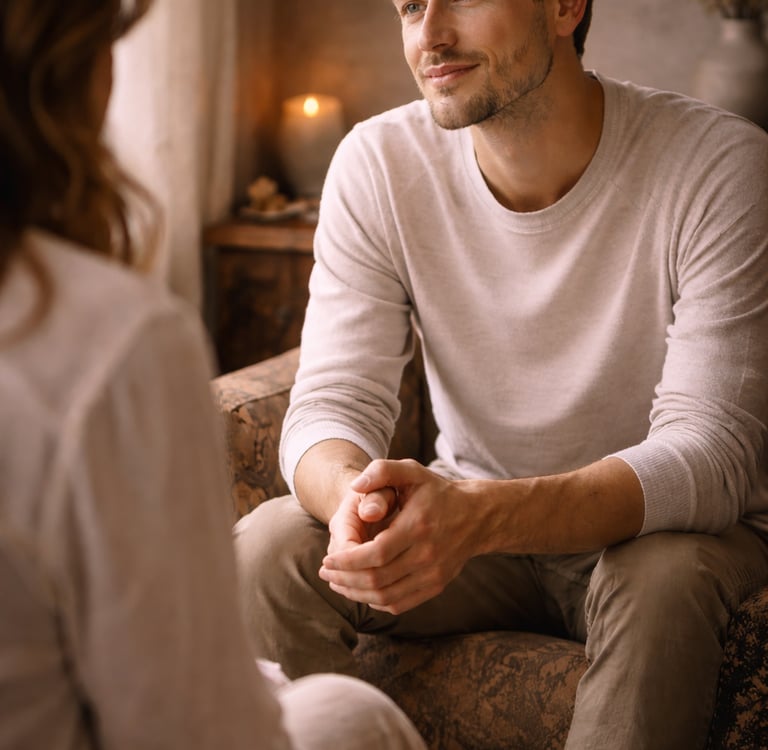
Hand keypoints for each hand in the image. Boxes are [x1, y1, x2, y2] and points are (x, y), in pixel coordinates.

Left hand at [319, 459, 480, 614]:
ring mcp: (433, 574)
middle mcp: (427, 554)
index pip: (375, 554)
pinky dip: (375, 601)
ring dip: (356, 594)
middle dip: (344, 578)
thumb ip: (381, 471)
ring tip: (337, 583)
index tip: (327, 560)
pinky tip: (360, 591)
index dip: (346, 561)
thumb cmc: (435, 491)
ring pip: (386, 596)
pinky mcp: (436, 586)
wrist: (476, 515)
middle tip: (325, 572)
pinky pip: (400, 603)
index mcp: (417, 526)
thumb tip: (355, 486)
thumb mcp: (411, 471)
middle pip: (377, 579)